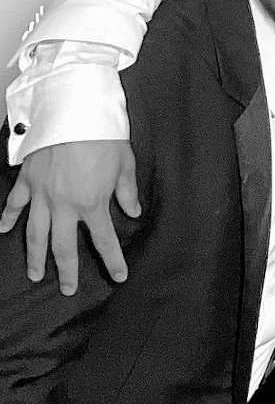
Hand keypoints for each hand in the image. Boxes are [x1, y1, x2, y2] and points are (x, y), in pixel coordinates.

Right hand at [0, 140, 138, 293]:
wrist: (73, 113)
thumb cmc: (103, 137)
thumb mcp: (125, 164)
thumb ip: (127, 192)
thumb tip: (133, 212)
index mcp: (92, 203)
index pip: (105, 240)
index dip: (112, 261)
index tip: (119, 277)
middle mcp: (64, 205)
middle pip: (63, 247)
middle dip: (66, 271)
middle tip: (67, 289)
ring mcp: (42, 195)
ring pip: (35, 234)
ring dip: (35, 257)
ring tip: (35, 275)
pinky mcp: (27, 181)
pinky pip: (14, 204)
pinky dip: (7, 218)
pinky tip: (4, 231)